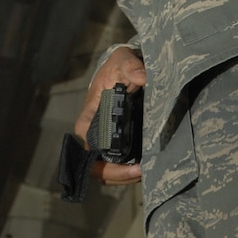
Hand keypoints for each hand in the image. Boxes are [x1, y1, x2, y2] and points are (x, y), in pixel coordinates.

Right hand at [72, 47, 145, 185]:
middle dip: (118, 175)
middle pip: (97, 166)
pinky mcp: (119, 143)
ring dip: (126, 176)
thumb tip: (143, 78)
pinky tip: (150, 168)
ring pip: (108, 169)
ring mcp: (106, 141)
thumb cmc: (119, 66)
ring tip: (148, 172)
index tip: (131, 163)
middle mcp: (93, 134)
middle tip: (141, 172)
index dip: (105, 161)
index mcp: (88, 119)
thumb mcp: (123, 61)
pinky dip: (132, 170)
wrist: (126, 68)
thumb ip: (130, 66)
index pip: (88, 144)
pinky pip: (120, 164)